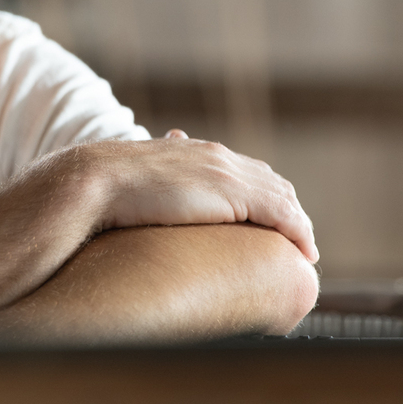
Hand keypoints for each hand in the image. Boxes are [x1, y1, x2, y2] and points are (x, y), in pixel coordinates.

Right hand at [66, 131, 317, 262]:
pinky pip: (281, 215)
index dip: (267, 196)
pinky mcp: (235, 195)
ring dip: (299, 225)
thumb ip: (155, 182)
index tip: (275, 219)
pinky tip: (305, 253)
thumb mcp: (138, 182)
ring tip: (305, 251)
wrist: (97, 182)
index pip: (248, 171)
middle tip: (299, 240)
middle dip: (290, 210)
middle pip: (273, 183)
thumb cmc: (106, 188)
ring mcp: (229, 174)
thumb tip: (146, 190)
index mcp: (198, 151)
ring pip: (283, 198)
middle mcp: (219, 157)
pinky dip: (298, 233)